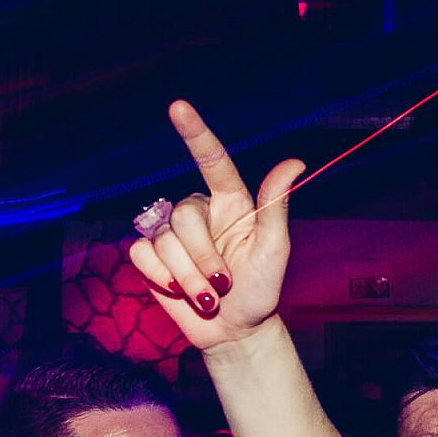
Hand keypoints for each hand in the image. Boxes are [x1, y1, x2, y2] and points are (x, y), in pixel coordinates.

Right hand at [127, 101, 304, 352]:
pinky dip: (162, 278)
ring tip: (208, 295)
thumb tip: (295, 163)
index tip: (178, 106)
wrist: (235, 330)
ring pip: (164, 241)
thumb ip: (276, 206)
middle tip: (223, 285)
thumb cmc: (260, 288)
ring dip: (188, 277)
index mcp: (231, 203)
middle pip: (183, 216)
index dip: (195, 133)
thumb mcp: (274, 249)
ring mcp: (172, 234)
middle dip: (203, 258)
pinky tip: (178, 291)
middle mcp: (199, 213)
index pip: (213, 162)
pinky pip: (142, 254)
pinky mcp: (151, 257)